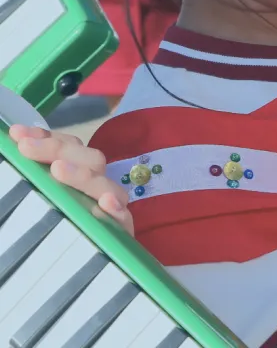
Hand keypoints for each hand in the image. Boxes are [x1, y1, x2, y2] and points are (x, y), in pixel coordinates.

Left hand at [7, 125, 131, 234]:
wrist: (79, 281)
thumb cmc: (49, 240)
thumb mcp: (37, 205)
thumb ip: (33, 183)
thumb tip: (14, 149)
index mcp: (77, 177)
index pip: (69, 148)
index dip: (47, 137)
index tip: (19, 134)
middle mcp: (96, 188)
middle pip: (90, 159)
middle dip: (57, 149)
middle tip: (27, 149)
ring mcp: (110, 210)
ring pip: (104, 184)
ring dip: (82, 175)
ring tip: (58, 171)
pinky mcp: (120, 234)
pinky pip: (123, 218)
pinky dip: (114, 209)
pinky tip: (104, 204)